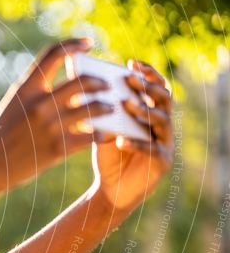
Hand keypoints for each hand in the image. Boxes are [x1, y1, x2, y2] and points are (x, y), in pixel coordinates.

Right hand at [0, 37, 113, 190]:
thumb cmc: (1, 134)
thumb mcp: (14, 105)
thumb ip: (37, 92)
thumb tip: (69, 87)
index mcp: (26, 88)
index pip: (53, 54)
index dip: (74, 44)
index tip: (88, 43)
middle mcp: (40, 103)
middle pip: (82, 81)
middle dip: (100, 81)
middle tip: (107, 84)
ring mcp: (50, 125)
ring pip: (92, 108)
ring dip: (105, 107)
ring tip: (110, 108)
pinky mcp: (57, 148)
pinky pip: (89, 136)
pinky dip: (99, 134)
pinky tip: (102, 133)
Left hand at [91, 60, 173, 210]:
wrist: (110, 189)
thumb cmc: (108, 156)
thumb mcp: (103, 130)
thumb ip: (102, 111)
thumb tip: (87, 86)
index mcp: (151, 113)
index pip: (156, 86)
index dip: (147, 73)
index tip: (131, 63)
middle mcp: (163, 124)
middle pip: (164, 99)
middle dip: (148, 88)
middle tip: (131, 81)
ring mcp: (165, 142)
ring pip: (162, 121)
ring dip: (143, 111)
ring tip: (126, 106)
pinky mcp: (163, 162)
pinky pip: (153, 149)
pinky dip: (137, 143)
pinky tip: (122, 141)